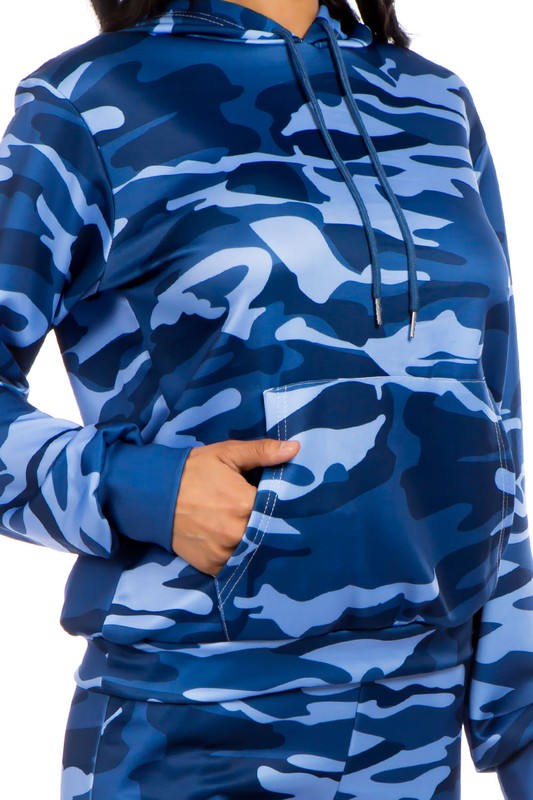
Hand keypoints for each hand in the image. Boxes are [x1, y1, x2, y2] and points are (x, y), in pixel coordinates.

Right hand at [172, 438, 299, 574]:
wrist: (153, 495)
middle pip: (268, 532)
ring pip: (254, 550)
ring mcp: (224, 553)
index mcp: (245, 503)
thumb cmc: (193, 471)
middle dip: (271, 524)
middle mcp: (237, 533)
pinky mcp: (212, 566)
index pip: (280, 509)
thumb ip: (262, 452)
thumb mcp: (227, 454)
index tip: (285, 501)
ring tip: (251, 528)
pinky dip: (238, 555)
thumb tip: (295, 449)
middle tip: (271, 515)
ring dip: (256, 541)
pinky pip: (236, 564)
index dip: (284, 505)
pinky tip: (236, 541)